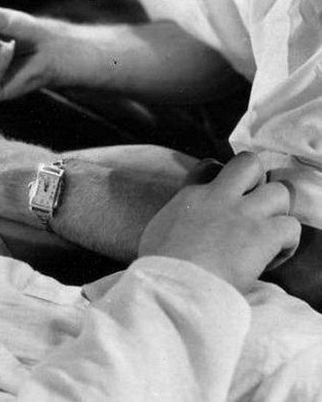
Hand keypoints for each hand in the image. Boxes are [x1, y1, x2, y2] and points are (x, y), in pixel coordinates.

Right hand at [138, 152, 301, 292]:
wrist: (174, 285)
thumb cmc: (159, 267)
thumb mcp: (158, 231)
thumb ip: (177, 219)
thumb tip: (183, 230)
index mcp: (190, 196)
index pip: (209, 166)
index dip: (223, 177)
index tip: (225, 197)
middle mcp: (217, 196)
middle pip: (249, 163)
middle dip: (258, 180)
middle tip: (254, 205)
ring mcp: (242, 213)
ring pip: (279, 191)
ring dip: (278, 211)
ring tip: (268, 232)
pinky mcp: (262, 235)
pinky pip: (291, 227)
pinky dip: (287, 242)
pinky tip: (271, 258)